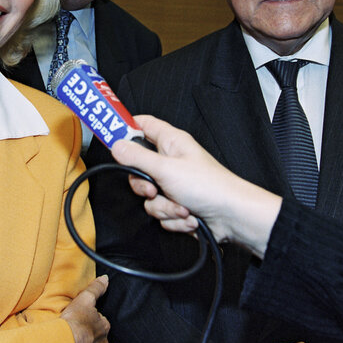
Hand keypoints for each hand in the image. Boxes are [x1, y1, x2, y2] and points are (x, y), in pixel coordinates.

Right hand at [60, 275, 109, 342]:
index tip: (86, 318)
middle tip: (81, 328)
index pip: (102, 321)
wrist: (65, 339)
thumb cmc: (75, 320)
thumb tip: (105, 279)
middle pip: (99, 333)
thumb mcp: (85, 299)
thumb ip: (96, 288)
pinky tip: (79, 342)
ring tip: (79, 336)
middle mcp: (103, 339)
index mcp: (104, 325)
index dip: (95, 318)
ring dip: (89, 340)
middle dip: (92, 331)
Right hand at [111, 115, 281, 258]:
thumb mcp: (165, 169)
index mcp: (171, 142)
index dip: (126, 128)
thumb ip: (137, 157)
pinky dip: (173, 218)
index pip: (143, 124)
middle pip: (138, 168)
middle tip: (154, 189)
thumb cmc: (209, 186)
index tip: (111, 137)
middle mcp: (171, 161)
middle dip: (144, 186)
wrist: (232, 218)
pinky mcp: (178, 205)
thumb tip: (115, 145)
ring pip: (149, 196)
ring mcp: (174, 184)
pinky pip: (161, 212)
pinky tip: (189, 216)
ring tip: (182, 206)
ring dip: (164, 206)